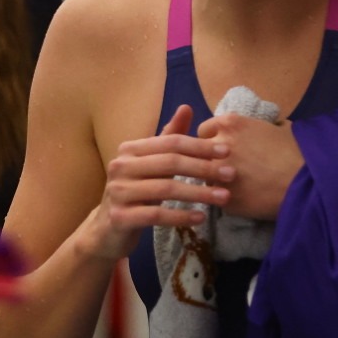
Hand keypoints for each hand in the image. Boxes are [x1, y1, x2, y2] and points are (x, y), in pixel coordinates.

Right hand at [78, 105, 231, 261]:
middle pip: (170, 163)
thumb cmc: (135, 192)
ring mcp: (118, 192)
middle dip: (204, 168)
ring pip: (166, 189)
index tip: (226, 151)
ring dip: (199, 193)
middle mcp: (120, 166)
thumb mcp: (150, 164)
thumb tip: (187, 107)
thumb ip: (168, 138)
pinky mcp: (120, 217)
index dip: (200, 146)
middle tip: (230, 174)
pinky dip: (181, 216)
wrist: (107, 229)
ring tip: (224, 197)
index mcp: (129, 149)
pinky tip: (201, 218)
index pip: (170, 143)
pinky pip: (156, 215)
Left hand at [196, 113, 303, 220]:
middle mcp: (218, 146)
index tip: (220, 147)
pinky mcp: (224, 199)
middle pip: (197, 153)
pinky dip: (227, 199)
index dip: (212, 139)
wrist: (307, 183)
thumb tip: (269, 126)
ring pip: (205, 178)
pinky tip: (242, 200)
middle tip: (221, 167)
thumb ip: (263, 126)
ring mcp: (218, 174)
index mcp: (230, 124)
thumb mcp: (281, 128)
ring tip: (232, 185)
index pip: (204, 130)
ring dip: (214, 181)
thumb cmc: (297, 152)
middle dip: (206, 160)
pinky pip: (218, 198)